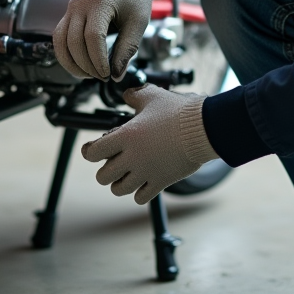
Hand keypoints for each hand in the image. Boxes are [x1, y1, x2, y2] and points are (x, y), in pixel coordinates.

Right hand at [52, 0, 161, 80]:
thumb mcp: (138, 23)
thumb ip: (127, 49)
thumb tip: (116, 75)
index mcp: (99, 1)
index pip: (92, 38)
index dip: (98, 61)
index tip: (108, 75)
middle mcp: (80, 3)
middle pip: (73, 42)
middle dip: (86, 65)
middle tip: (102, 77)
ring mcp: (71, 7)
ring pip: (60, 41)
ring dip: (71, 63)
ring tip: (89, 74)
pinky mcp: (69, 13)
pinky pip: (59, 36)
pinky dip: (66, 53)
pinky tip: (80, 65)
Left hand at [81, 85, 218, 203]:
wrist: (203, 128)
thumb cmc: (178, 111)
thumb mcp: (152, 96)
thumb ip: (135, 96)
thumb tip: (127, 95)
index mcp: (125, 136)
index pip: (92, 153)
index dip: (90, 151)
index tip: (94, 149)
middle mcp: (131, 157)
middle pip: (102, 177)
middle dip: (105, 170)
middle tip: (113, 162)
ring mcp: (146, 172)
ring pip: (118, 190)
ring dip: (120, 183)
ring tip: (127, 174)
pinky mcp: (160, 182)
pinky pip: (140, 198)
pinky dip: (139, 193)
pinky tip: (144, 182)